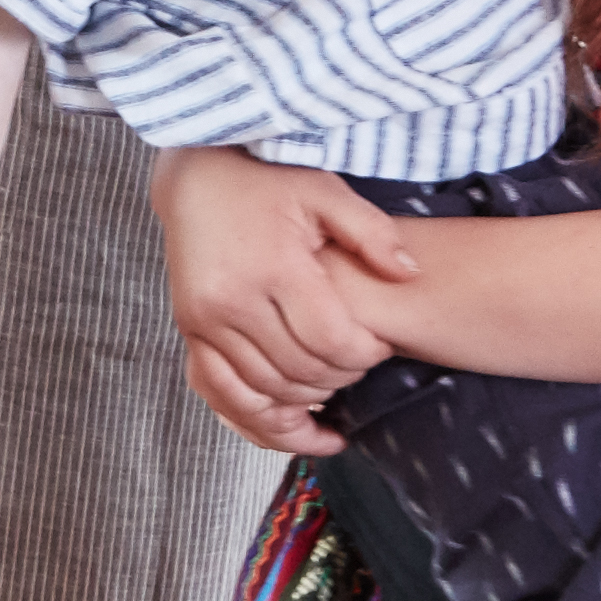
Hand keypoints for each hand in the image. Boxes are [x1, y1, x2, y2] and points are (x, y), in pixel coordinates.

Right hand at [153, 147, 415, 454]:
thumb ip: (371, 232)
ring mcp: (205, 322)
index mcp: (273, 266)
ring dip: (306, 400)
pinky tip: (294, 420)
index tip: (380, 346)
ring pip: (266, 390)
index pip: (330, 339)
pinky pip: (224, 395)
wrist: (196, 181)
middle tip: (359, 363)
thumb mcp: (325, 191)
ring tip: (334, 388)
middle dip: (341, 377)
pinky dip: (261, 417)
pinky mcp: (190, 334)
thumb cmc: (267, 184)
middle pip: (300, 370)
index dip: (365, 354)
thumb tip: (410, 274)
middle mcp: (232, 300)